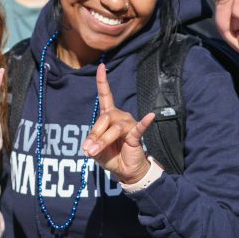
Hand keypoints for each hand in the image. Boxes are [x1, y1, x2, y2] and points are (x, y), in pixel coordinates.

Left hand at [81, 64, 155, 183]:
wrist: (125, 171)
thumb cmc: (111, 156)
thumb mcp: (96, 150)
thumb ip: (92, 144)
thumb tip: (89, 146)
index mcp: (109, 116)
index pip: (105, 95)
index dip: (102, 81)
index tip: (101, 66)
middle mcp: (119, 116)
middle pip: (105, 118)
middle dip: (94, 134)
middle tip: (88, 150)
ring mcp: (129, 124)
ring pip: (114, 127)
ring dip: (103, 140)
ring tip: (94, 151)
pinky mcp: (137, 134)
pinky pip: (140, 126)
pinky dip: (145, 122)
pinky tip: (150, 116)